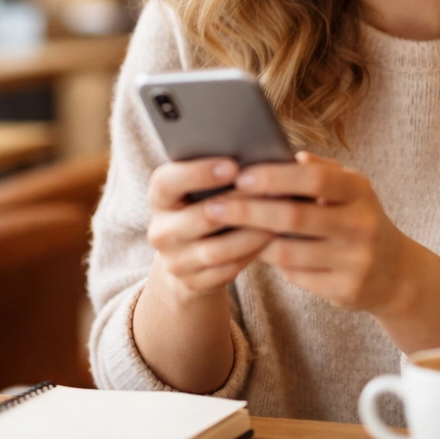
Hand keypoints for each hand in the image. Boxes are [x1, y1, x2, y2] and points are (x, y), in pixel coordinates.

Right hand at [146, 156, 275, 299]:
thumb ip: (217, 172)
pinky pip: (226, 271)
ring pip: (217, 249)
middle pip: (200, 217)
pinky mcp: (191, 283)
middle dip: (240, 205)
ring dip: (252, 234)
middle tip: (273, 193)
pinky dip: (251, 256)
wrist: (189, 255)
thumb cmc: (204, 206)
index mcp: (159, 197)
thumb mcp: (199, 188)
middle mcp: (160, 230)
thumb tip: (255, 155)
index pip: (167, 182)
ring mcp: (174, 260)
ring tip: (281, 220)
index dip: (198, 173)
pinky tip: (272, 242)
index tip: (234, 165)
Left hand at [206, 151, 412, 311]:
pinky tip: (248, 252)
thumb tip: (291, 154)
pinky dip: (270, 263)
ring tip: (221, 230)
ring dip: (250, 240)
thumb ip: (321, 171)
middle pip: (294, 216)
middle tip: (212, 207)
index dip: (275, 177)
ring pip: (289, 251)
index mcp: (360, 191)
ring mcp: (356, 260)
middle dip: (248, 211)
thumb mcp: (350, 190)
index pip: (315, 179)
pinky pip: (295, 275)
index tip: (240, 177)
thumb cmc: (356, 220)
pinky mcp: (346, 289)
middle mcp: (362, 225)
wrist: (396, 273)